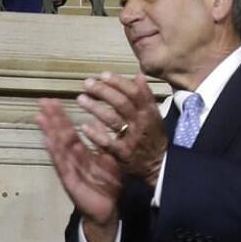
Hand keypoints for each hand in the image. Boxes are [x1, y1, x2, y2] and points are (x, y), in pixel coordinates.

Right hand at [36, 97, 121, 241]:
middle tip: (42, 101)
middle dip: (51, 119)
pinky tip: (47, 140)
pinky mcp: (69, 181)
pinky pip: (62, 164)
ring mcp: (68, 170)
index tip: (52, 100)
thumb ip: (104, 141)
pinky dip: (54, 152)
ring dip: (48, 131)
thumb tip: (101, 120)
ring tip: (40, 116)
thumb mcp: (109, 159)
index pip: (69, 131)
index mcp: (81, 154)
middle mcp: (71, 160)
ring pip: (58, 148)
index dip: (61, 116)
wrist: (107, 211)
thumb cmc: (107, 186)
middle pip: (60, 135)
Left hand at [75, 73, 165, 188]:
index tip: (103, 74)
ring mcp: (132, 139)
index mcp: (149, 112)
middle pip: (122, 103)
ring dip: (95, 108)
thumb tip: (138, 75)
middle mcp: (141, 123)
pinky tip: (84, 126)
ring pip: (113, 120)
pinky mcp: (124, 154)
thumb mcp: (154, 116)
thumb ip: (145, 96)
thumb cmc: (153, 138)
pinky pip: (108, 143)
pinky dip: (96, 134)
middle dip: (104, 91)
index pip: (135, 93)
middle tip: (87, 83)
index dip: (119, 82)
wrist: (159, 167)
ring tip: (80, 99)